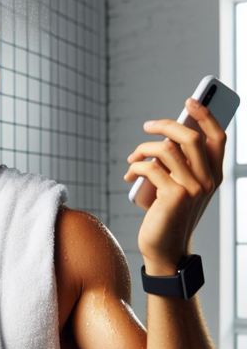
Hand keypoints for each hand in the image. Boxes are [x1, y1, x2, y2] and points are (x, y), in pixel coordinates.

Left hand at [123, 98, 226, 266]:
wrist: (164, 247)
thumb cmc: (168, 214)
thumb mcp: (178, 186)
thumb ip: (178, 164)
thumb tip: (164, 135)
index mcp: (214, 175)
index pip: (218, 138)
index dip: (206, 116)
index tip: (191, 101)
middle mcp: (208, 180)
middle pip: (190, 137)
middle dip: (166, 125)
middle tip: (147, 126)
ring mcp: (193, 188)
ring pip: (166, 149)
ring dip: (143, 148)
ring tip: (133, 158)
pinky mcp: (174, 196)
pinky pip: (150, 167)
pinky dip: (136, 166)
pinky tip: (129, 174)